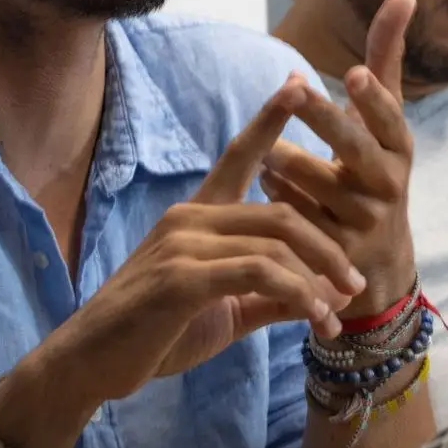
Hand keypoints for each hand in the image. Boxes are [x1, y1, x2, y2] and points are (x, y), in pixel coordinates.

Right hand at [27, 76, 368, 405]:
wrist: (92, 365)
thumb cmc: (152, 337)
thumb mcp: (224, 312)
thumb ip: (269, 297)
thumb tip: (323, 296)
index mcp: (196, 217)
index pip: (238, 156)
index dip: (269, 120)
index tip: (298, 83)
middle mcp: (189, 218)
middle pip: (281, 210)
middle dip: (328, 247)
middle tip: (355, 284)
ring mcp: (183, 243)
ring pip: (275, 241)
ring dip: (318, 280)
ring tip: (336, 317)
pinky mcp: (182, 277)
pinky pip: (259, 272)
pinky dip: (297, 295)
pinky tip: (314, 319)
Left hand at [260, 0, 417, 310]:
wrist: (377, 260)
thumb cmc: (373, 169)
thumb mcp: (383, 121)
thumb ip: (386, 60)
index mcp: (399, 149)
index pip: (390, 119)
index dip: (373, 99)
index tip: (352, 73)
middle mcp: (389, 185)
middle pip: (355, 149)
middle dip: (325, 118)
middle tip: (295, 86)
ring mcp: (364, 222)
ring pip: (319, 184)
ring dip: (290, 163)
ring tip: (269, 150)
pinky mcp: (336, 254)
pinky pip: (301, 219)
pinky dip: (282, 198)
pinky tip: (264, 185)